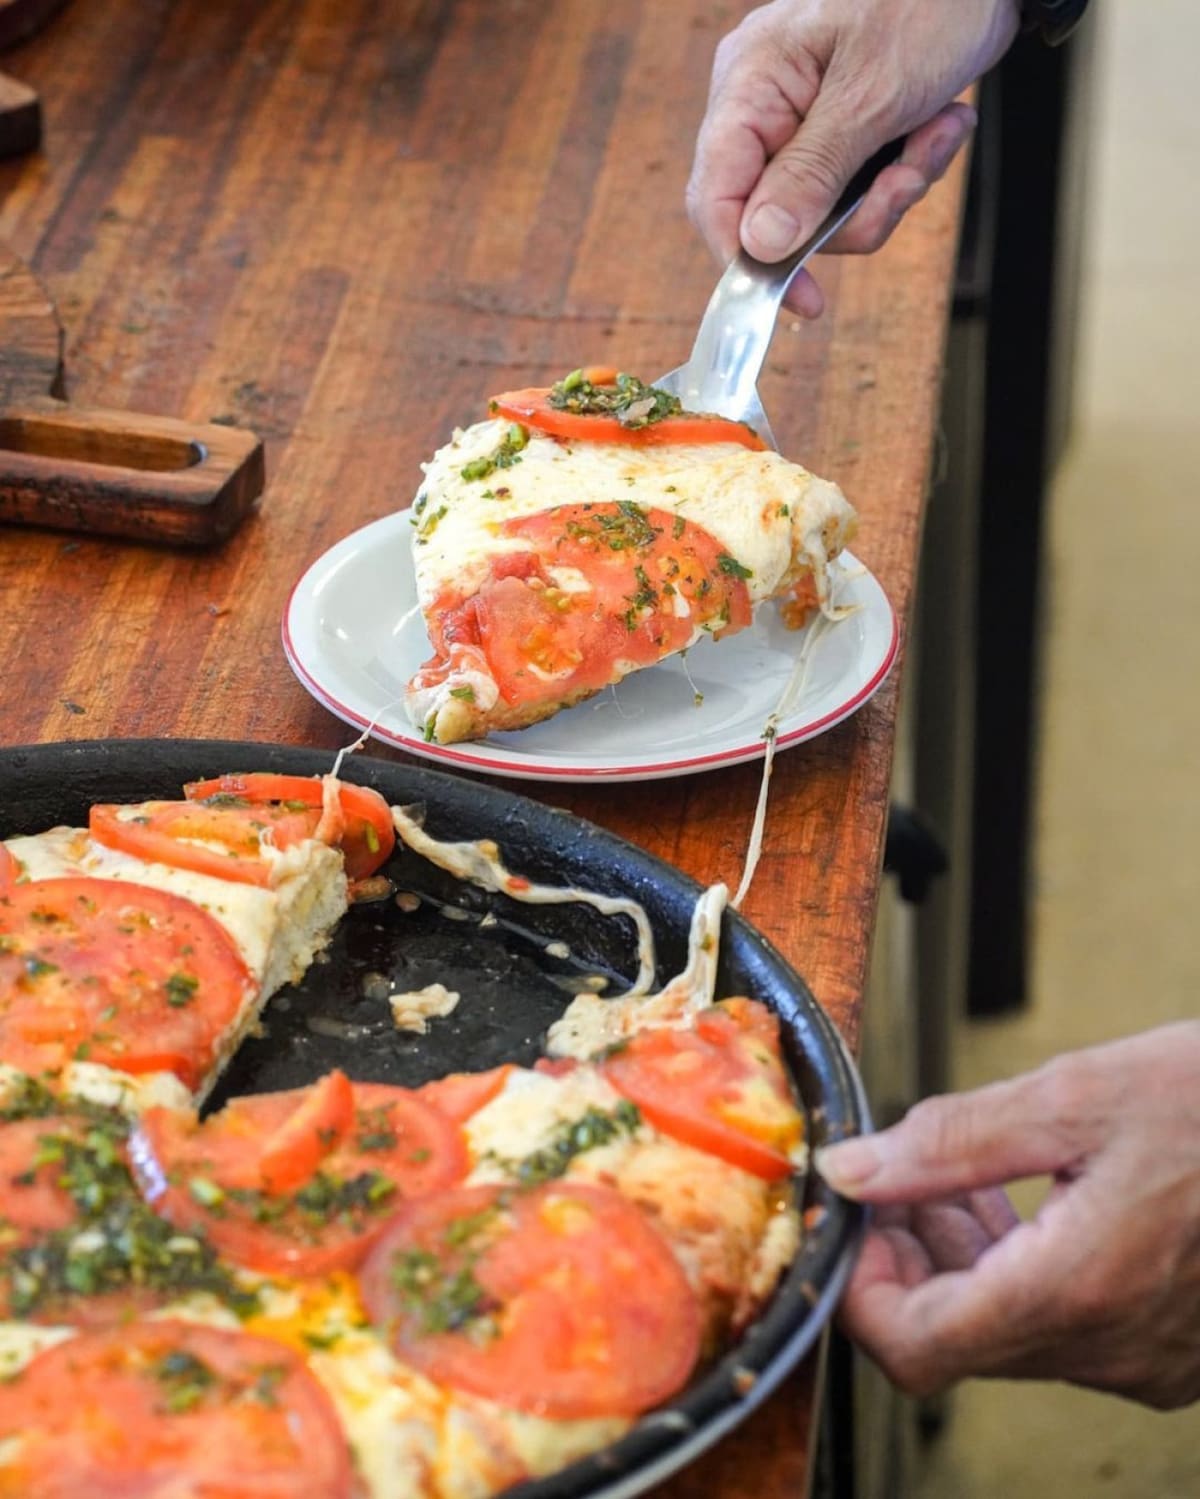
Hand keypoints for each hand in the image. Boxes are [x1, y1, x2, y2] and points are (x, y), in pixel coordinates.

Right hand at [686, 0, 1019, 313]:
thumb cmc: (928, 0)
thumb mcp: (870, 96)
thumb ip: (810, 176)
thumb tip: (759, 246)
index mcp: (750, 83)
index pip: (717, 196)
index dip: (749, 259)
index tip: (801, 299)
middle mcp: (767, 103)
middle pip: (779, 215)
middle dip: (854, 213)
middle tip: (904, 182)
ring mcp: (806, 117)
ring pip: (829, 209)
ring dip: (893, 188)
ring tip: (936, 134)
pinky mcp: (845, 126)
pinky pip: (860, 185)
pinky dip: (908, 166)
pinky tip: (940, 123)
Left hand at [815, 1023, 1199, 1407]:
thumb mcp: (1076, 1096)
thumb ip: (950, 1142)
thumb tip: (853, 1172)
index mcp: (1077, 1291)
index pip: (913, 1348)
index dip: (859, 1288)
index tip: (854, 1217)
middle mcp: (1113, 1349)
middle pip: (955, 1338)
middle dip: (908, 1257)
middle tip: (902, 1173)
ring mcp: (1151, 1361)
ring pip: (1008, 1331)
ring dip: (962, 1256)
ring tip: (958, 1171)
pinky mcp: (1175, 1349)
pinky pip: (1065, 1326)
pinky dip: (1021, 1266)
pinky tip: (1020, 1193)